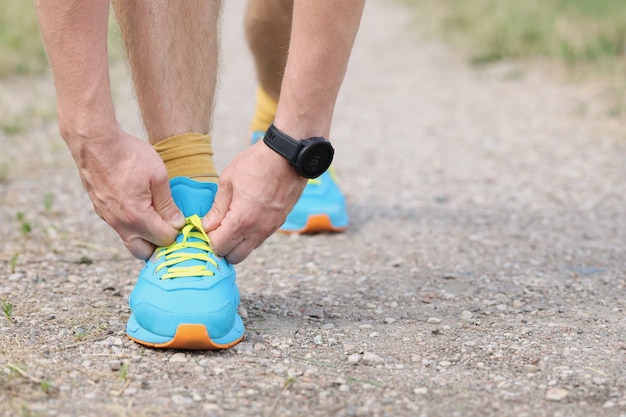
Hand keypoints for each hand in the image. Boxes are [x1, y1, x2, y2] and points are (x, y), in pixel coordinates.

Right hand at [67, 127, 184, 258]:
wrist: (95, 142)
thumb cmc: (129, 155)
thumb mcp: (158, 175)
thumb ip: (168, 203)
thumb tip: (177, 223)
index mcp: (137, 217)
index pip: (164, 240)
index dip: (177, 232)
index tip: (181, 219)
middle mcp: (120, 224)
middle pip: (143, 252)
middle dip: (159, 245)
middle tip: (170, 229)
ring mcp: (108, 218)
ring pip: (130, 241)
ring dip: (145, 237)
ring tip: (158, 220)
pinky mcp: (101, 211)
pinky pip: (120, 228)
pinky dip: (133, 227)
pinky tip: (142, 210)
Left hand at [203, 141, 306, 263]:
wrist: (288, 155)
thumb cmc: (256, 163)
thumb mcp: (228, 181)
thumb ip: (217, 208)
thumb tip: (206, 225)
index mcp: (242, 220)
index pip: (218, 247)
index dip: (208, 240)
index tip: (204, 229)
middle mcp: (258, 230)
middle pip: (235, 257)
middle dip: (223, 248)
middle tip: (216, 231)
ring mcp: (271, 228)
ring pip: (249, 249)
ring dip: (237, 243)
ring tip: (230, 223)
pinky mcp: (279, 223)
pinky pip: (260, 238)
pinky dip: (250, 235)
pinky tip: (246, 217)